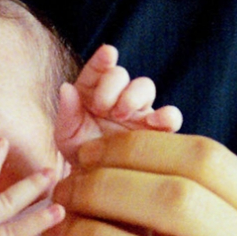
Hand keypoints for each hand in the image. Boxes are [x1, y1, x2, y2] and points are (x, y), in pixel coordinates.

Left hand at [56, 45, 181, 159]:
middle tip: (103, 107)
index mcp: (92, 91)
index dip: (103, 59)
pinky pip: (170, 117)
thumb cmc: (81, 154)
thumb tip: (66, 87)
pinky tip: (155, 122)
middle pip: (122, 75)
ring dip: (134, 95)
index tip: (108, 53)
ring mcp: (139, 111)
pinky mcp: (157, 131)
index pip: (98, 68)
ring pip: (145, 87)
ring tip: (122, 113)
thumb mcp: (66, 136)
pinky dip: (167, 115)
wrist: (99, 182)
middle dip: (112, 85)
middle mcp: (117, 96)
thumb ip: (67, 112)